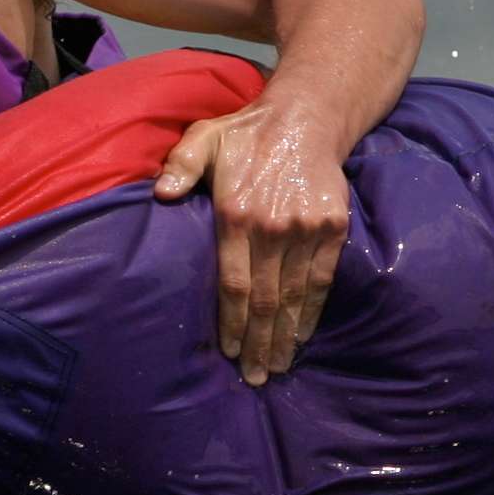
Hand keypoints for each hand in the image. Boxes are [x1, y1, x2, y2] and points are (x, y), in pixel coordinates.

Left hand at [154, 94, 351, 384]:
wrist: (308, 117)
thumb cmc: (246, 132)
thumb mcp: (204, 138)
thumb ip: (180, 165)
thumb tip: (161, 194)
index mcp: (236, 215)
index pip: (232, 284)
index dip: (230, 323)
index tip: (228, 352)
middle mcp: (272, 228)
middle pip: (263, 300)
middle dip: (258, 344)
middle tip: (253, 378)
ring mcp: (306, 230)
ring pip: (293, 296)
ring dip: (284, 336)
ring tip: (275, 368)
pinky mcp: (332, 228)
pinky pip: (322, 279)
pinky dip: (311, 312)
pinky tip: (301, 336)